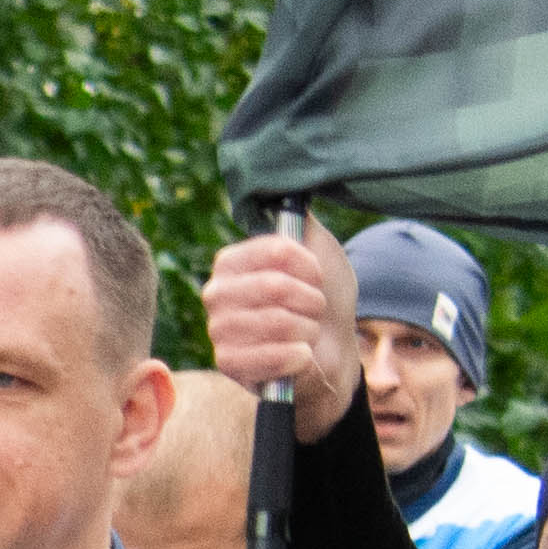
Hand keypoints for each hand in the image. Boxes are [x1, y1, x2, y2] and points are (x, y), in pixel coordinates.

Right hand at [198, 219, 363, 438]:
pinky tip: (299, 355)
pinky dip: (299, 356)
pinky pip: (273, 355)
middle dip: (312, 301)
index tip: (318, 276)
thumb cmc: (322, 299)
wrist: (331, 351)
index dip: (309, 265)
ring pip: (278, 321)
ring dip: (308, 329)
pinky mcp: (228, 364)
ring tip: (306, 332)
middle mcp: (216, 293)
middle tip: (315, 309)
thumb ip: (300, 221)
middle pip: (275, 287)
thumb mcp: (317, 250)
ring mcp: (218, 330)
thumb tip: (283, 185)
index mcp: (231, 262)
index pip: (276, 250)